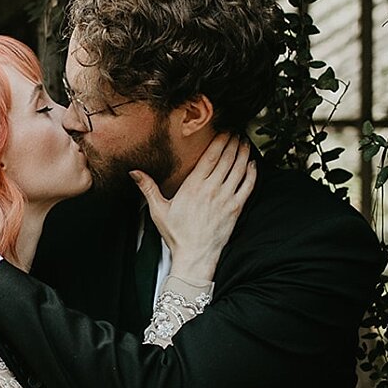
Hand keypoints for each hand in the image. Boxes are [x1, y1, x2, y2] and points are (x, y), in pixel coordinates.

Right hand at [133, 133, 254, 284]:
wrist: (195, 256)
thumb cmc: (177, 234)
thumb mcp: (158, 210)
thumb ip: (148, 188)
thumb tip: (134, 172)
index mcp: (193, 186)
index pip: (210, 157)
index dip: (220, 141)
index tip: (224, 131)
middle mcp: (211, 189)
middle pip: (226, 159)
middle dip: (233, 143)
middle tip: (237, 132)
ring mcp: (225, 199)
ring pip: (238, 170)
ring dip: (244, 154)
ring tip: (245, 143)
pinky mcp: (235, 209)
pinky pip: (247, 187)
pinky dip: (252, 174)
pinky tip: (253, 165)